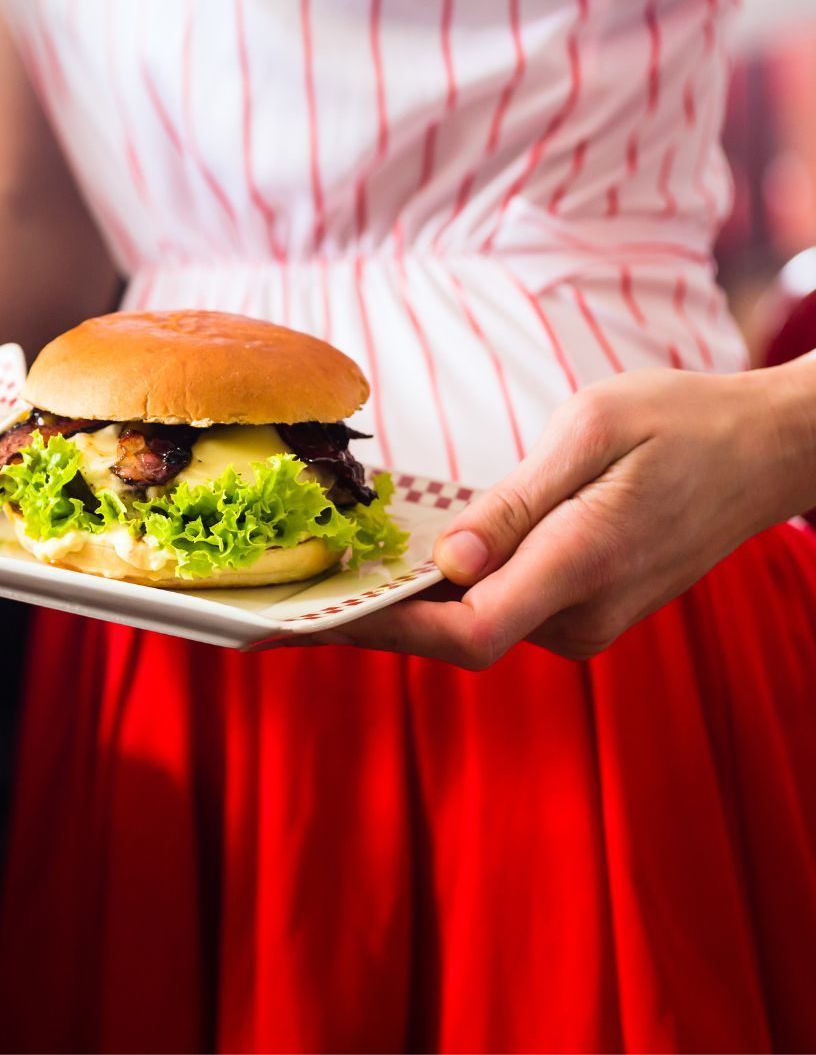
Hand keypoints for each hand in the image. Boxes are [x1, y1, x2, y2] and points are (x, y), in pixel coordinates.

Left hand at [331, 367, 815, 668]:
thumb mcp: (592, 430)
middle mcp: (585, 613)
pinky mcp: (584, 611)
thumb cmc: (682, 422)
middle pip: (459, 635)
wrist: (767, 450)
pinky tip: (399, 562)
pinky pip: (501, 610)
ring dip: (407, 603)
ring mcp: (588, 621)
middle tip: (291, 592)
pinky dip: (447, 592)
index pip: (471, 631)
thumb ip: (517, 502)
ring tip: (330, 569)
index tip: (320, 609)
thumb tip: (449, 561)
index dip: (388, 628)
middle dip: (376, 616)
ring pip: (476, 625)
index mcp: (585, 563)